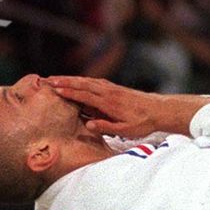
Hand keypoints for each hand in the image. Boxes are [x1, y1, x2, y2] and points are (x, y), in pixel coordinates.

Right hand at [48, 76, 206, 135]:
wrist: (160, 110)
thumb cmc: (143, 123)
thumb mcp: (126, 130)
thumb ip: (107, 127)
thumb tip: (88, 125)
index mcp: (110, 103)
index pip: (85, 96)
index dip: (70, 92)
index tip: (55, 89)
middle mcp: (110, 93)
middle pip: (84, 84)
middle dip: (66, 82)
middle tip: (48, 80)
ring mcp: (113, 89)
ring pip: (89, 81)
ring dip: (73, 79)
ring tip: (58, 78)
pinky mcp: (116, 88)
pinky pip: (97, 82)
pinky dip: (85, 79)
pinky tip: (79, 80)